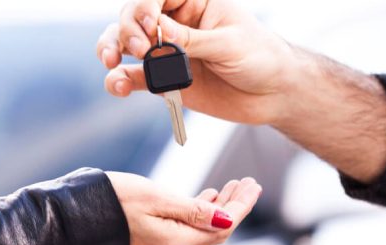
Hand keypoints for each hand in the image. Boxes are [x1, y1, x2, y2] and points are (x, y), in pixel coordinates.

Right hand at [97, 0, 385, 182]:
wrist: (274, 94)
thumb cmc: (261, 58)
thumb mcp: (229, 43)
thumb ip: (190, 40)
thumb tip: (156, 33)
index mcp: (193, 1)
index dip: (144, 8)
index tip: (149, 25)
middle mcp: (175, 23)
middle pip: (133, 18)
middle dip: (127, 31)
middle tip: (141, 51)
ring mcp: (167, 52)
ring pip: (125, 45)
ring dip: (111, 49)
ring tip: (111, 62)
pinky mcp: (165, 80)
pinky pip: (134, 78)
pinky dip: (119, 81)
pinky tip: (118, 86)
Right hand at [106, 172, 260, 244]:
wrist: (79, 214)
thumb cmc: (116, 200)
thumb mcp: (158, 198)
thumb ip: (195, 210)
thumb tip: (228, 220)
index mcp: (177, 242)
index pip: (221, 227)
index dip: (241, 206)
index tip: (253, 185)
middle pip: (215, 230)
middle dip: (234, 206)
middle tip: (249, 182)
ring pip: (202, 229)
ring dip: (219, 207)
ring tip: (234, 185)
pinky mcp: (154, 242)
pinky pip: (187, 229)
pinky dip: (200, 211)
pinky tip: (208, 196)